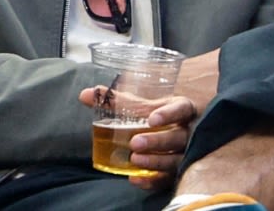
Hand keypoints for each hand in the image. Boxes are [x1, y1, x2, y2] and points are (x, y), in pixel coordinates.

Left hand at [79, 88, 196, 189]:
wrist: (174, 130)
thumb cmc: (159, 114)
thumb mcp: (144, 105)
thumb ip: (118, 101)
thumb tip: (85, 94)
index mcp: (182, 110)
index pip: (181, 109)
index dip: (169, 114)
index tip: (152, 119)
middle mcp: (187, 131)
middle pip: (178, 137)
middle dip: (157, 141)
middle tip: (135, 143)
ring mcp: (186, 152)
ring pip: (176, 159)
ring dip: (156, 161)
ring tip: (135, 160)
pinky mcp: (178, 169)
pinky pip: (168, 178)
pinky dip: (153, 180)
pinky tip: (135, 178)